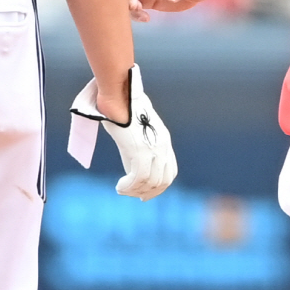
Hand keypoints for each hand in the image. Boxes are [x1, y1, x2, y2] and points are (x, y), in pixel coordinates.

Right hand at [68, 65, 177, 200]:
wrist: (118, 94)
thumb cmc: (122, 108)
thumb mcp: (135, 130)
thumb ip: (138, 146)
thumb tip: (132, 165)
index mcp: (163, 139)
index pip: (171, 171)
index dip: (160, 186)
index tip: (145, 193)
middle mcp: (162, 145)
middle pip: (164, 180)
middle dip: (148, 192)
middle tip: (132, 194)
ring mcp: (153, 148)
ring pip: (151, 182)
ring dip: (135, 190)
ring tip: (122, 189)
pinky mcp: (140, 150)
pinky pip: (138, 179)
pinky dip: (128, 187)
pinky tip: (119, 186)